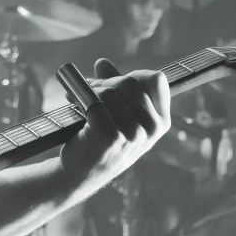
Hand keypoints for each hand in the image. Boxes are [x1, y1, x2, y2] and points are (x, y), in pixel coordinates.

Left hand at [58, 58, 170, 190]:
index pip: (157, 80)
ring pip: (110, 92)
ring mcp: (133, 135)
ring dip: (90, 92)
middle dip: (105, 82)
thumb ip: (115, 88)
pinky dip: (80, 100)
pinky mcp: (111, 138)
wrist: (79, 173)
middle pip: (129, 83)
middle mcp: (152, 130)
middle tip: (89, 88)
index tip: (117, 83)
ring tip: (79, 100)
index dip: (134, 75)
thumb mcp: (118, 115)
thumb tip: (102, 62)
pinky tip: (75, 107)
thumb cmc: (100, 141)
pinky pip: (95, 103)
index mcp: (161, 122)